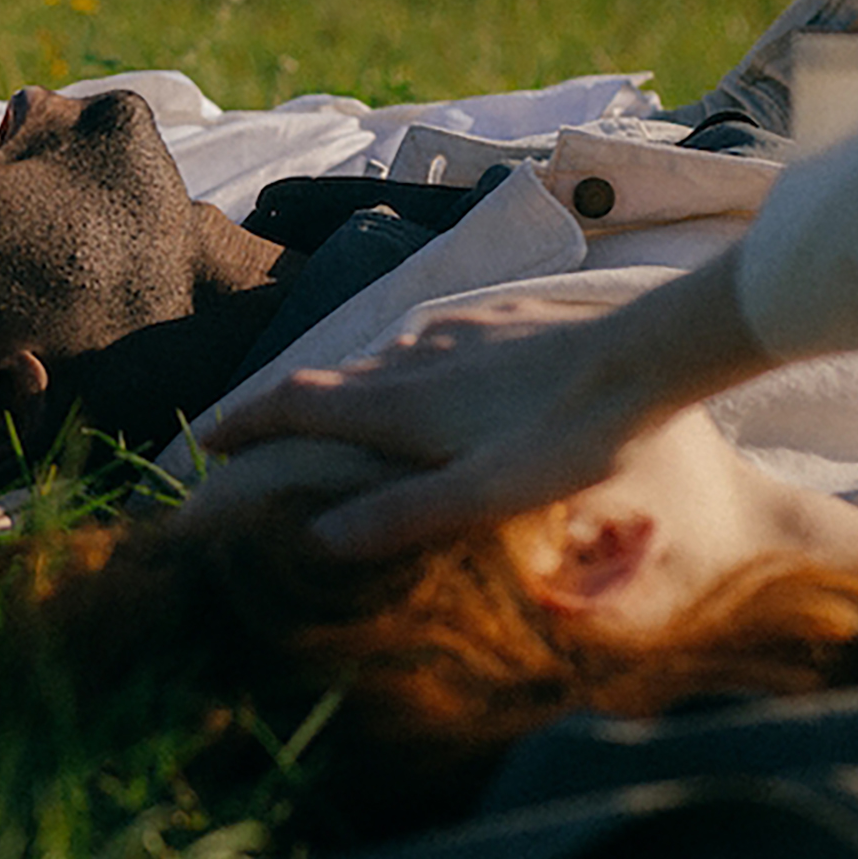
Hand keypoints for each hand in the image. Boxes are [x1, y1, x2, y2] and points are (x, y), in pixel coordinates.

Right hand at [200, 294, 635, 554]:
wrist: (648, 356)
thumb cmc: (570, 438)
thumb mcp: (483, 496)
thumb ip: (399, 517)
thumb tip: (314, 538)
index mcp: (399, 403)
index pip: (297, 404)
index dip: (246, 421)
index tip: (209, 439)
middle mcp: (414, 357)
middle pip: (328, 379)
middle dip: (286, 407)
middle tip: (262, 434)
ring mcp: (459, 333)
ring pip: (380, 358)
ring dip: (348, 387)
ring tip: (344, 414)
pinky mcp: (502, 319)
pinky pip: (433, 341)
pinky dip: (406, 366)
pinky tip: (436, 375)